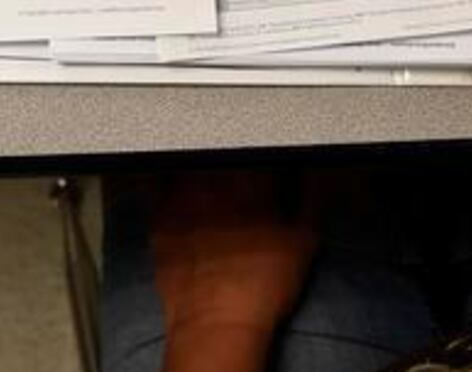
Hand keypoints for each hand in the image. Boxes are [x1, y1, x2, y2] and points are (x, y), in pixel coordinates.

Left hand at [151, 171, 318, 371]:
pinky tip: (179, 195)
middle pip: (222, 152)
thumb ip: (311, 198)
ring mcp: (181, 198)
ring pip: (190, 164)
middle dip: (233, 160)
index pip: (260, 151)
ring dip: (202, 169)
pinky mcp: (159, 218)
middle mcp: (214, 183)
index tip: (271, 170)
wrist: (217, 322)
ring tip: (213, 189)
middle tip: (242, 179)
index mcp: (252, 182)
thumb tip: (313, 175)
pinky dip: (167, 184)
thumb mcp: (304, 241)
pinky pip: (158, 186)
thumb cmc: (264, 286)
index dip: (268, 156)